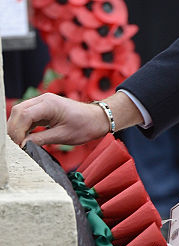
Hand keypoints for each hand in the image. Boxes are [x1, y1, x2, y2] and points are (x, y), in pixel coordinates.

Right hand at [7, 91, 142, 147]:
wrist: (98, 118)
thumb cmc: (85, 126)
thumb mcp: (62, 136)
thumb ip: (40, 139)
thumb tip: (23, 145)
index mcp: (49, 104)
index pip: (24, 115)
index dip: (17, 131)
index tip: (19, 145)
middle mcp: (44, 100)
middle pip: (18, 111)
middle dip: (13, 128)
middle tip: (17, 145)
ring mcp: (43, 102)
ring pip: (21, 112)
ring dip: (17, 127)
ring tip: (20, 142)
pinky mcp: (44, 108)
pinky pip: (28, 115)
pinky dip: (23, 125)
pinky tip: (25, 137)